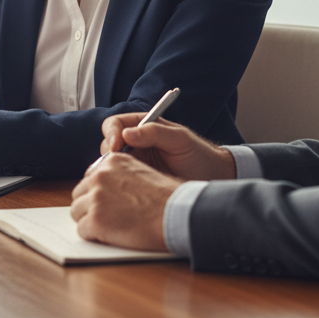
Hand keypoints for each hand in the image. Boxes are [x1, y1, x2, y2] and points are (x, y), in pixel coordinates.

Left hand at [70, 152, 179, 251]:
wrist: (177, 214)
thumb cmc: (167, 198)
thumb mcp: (142, 172)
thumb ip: (121, 175)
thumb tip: (108, 188)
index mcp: (112, 161)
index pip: (90, 177)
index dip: (98, 193)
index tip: (108, 203)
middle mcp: (100, 175)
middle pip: (79, 194)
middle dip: (90, 207)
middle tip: (108, 218)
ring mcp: (96, 197)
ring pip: (76, 212)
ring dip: (89, 221)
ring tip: (110, 228)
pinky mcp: (95, 219)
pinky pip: (82, 230)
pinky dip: (93, 236)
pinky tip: (111, 237)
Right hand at [99, 114, 235, 180]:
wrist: (212, 180)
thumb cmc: (199, 155)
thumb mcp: (180, 140)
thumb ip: (155, 132)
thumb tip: (127, 134)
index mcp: (143, 127)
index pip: (114, 124)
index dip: (111, 134)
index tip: (116, 147)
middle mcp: (134, 144)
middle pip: (106, 145)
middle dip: (108, 155)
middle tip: (118, 168)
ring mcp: (134, 164)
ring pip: (108, 166)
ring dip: (110, 172)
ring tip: (124, 182)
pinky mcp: (135, 184)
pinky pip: (117, 183)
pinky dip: (116, 186)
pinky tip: (127, 192)